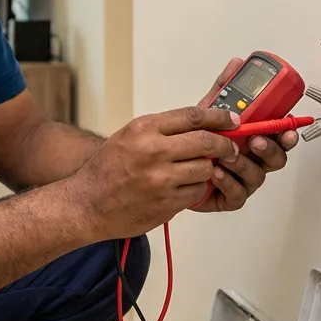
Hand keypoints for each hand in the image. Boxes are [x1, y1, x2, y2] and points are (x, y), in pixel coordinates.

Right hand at [62, 106, 239, 240]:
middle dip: (224, 144)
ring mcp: (161, 179)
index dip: (219, 117)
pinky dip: (195, 189)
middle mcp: (153, 151)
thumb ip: (162, 129)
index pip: (193, 116)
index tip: (233, 119)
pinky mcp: (166, 203)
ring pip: (205, 169)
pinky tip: (182, 188)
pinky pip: (196, 192)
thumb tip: (201, 123)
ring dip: (207, 170)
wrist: (87, 203)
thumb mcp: (129, 136)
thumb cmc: (107, 168)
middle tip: (230, 147)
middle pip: (206, 141)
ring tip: (195, 171)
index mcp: (144, 129)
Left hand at [187, 57, 298, 212]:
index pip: (280, 136)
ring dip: (244, 164)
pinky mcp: (230, 197)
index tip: (288, 130)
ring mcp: (244, 180)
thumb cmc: (197, 139)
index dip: (288, 134)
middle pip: (276, 159)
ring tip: (227, 156)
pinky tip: (216, 172)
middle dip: (269, 150)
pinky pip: (237, 194)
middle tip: (255, 141)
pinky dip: (228, 182)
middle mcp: (254, 160)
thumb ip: (224, 89)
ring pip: (257, 176)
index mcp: (255, 138)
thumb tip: (236, 64)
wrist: (172, 163)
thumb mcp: (210, 110)